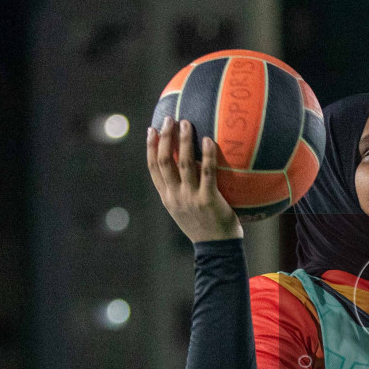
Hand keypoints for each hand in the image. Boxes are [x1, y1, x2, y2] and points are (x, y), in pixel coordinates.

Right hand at [146, 117, 242, 243]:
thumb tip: (191, 166)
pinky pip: (207, 172)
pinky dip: (207, 155)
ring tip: (186, 123)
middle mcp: (175, 196)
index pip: (153, 169)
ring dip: (183, 141)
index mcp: (167, 198)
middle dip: (165, 138)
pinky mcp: (208, 200)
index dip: (151, 148)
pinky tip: (209, 140)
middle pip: (165, 161)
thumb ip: (183, 191)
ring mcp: (190, 198)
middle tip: (169, 119)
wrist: (217, 249)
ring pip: (183, 164)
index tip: (152, 129)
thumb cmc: (205, 227)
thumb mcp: (186, 210)